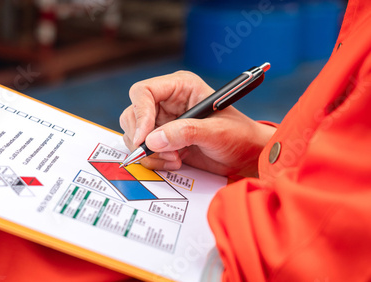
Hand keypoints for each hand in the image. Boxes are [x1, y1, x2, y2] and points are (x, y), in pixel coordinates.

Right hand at [120, 71, 275, 176]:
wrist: (246, 155)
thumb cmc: (239, 136)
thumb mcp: (216, 133)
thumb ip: (185, 133)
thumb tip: (152, 140)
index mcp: (180, 87)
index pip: (144, 92)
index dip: (140, 114)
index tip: (144, 138)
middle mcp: (167, 101)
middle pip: (133, 114)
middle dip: (143, 138)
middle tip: (164, 153)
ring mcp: (162, 121)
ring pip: (134, 134)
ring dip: (150, 152)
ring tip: (175, 159)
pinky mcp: (162, 140)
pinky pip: (143, 150)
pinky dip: (154, 160)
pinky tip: (175, 162)